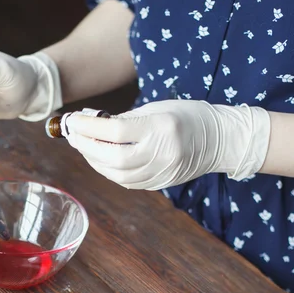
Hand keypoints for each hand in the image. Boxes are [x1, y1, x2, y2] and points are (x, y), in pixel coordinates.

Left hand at [65, 100, 270, 189]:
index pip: (115, 130)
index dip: (89, 126)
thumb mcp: (157, 108)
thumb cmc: (187, 116)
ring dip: (94, 160)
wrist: (220, 140)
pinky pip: (127, 182)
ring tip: (84, 146)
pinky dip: (109, 171)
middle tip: (73, 135)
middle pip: (113, 157)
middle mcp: (162, 153)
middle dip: (87, 146)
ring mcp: (162, 172)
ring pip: (117, 174)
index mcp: (161, 128)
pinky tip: (100, 160)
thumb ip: (125, 120)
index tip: (73, 120)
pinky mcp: (160, 184)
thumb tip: (93, 126)